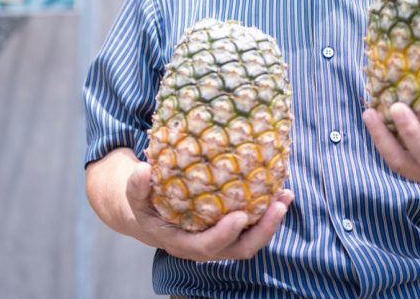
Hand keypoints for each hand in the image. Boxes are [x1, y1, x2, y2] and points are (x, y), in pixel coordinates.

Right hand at [124, 161, 293, 261]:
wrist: (148, 217)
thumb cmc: (143, 205)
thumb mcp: (133, 196)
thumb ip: (136, 186)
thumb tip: (143, 170)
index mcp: (181, 242)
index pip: (207, 246)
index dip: (225, 234)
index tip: (241, 216)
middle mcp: (205, 247)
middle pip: (240, 249)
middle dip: (264, 230)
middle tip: (278, 204)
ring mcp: (220, 240)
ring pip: (252, 240)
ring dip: (272, 220)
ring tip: (286, 194)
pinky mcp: (229, 231)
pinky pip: (253, 227)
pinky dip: (268, 212)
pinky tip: (279, 190)